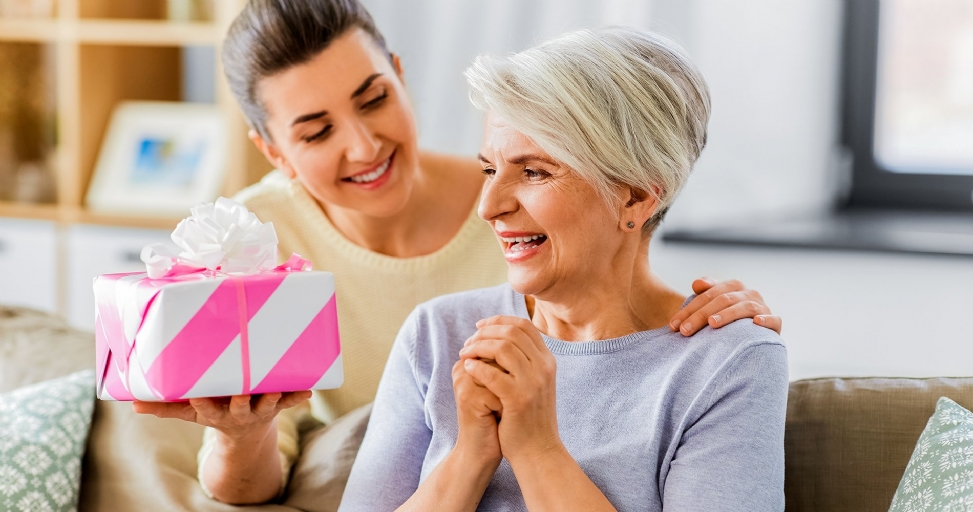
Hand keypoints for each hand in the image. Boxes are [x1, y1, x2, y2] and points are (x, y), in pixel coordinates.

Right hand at [133, 391, 311, 442]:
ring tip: (277, 388)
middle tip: (242, 391)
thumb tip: (132, 404)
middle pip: (240, 407)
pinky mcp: (277, 405)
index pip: (206, 409)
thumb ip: (164, 408)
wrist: (245, 435)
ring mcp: (260, 409)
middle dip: (241, 400)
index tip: (198, 396)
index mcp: (216, 413)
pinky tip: (309, 390)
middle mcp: (239, 412)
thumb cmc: (214, 413)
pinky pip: (290, 401)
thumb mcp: (189, 414)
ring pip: (267, 403)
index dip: (202, 403)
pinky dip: (299, 397)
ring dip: (272, 397)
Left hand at [459, 316, 560, 462]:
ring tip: (464, 353)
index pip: (524, 326)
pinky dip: (477, 367)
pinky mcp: (519, 399)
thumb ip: (524, 362)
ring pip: (502, 348)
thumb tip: (500, 337)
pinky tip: (466, 368)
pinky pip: (493, 374)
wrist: (538, 451)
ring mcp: (533, 383)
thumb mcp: (533, 384)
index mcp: (547, 361)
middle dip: (485, 332)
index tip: (480, 326)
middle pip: (512, 332)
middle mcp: (544, 367)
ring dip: (478, 347)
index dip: (499, 321)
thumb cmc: (530, 418)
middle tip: (468, 341)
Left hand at [669, 278, 781, 335]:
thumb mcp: (713, 304)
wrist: (752, 334)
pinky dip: (766, 320)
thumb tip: (696, 283)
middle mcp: (749, 294)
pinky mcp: (775, 323)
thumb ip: (704, 292)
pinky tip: (755, 322)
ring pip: (745, 307)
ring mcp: (763, 307)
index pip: (708, 294)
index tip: (674, 325)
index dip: (689, 309)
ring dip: (728, 315)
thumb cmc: (726, 318)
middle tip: (685, 331)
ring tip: (712, 324)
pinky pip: (774, 320)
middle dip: (701, 315)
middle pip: (723, 300)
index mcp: (733, 286)